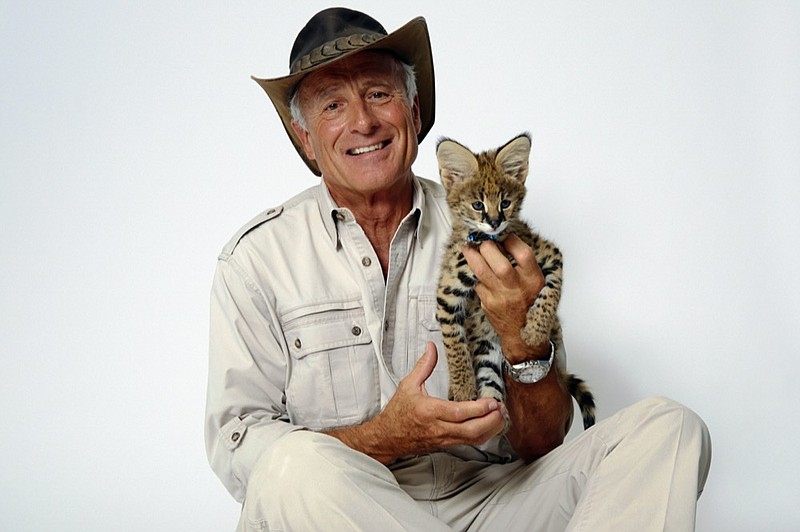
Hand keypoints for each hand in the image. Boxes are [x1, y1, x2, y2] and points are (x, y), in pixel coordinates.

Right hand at [328, 342, 506, 463]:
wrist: (388, 437)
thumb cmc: (397, 413)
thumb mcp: (408, 385)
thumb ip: (424, 366)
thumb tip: (431, 348)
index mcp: (430, 411)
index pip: (460, 413)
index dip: (479, 408)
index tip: (492, 401)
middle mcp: (439, 428)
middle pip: (472, 430)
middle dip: (491, 420)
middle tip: (501, 408)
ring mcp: (445, 439)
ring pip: (474, 439)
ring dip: (491, 429)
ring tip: (500, 416)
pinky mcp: (447, 445)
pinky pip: (470, 443)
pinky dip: (483, 435)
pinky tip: (490, 425)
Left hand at [461, 234, 547, 361]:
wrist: (523, 333)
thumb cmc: (530, 304)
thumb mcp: (538, 282)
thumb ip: (525, 263)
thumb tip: (506, 239)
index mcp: (533, 280)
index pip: (523, 255)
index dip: (511, 240)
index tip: (503, 234)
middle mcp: (517, 288)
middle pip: (500, 264)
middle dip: (488, 247)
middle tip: (482, 240)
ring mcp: (501, 297)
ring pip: (481, 271)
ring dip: (472, 255)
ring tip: (467, 246)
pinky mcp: (487, 303)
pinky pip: (476, 283)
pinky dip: (473, 272)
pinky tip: (472, 265)